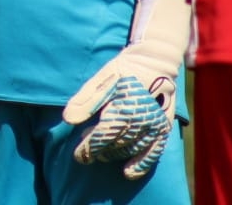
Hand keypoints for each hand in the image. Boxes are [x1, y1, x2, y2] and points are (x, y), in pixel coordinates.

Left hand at [63, 0, 191, 179]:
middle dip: (99, 150)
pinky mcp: (163, 127)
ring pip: (130, 149)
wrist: (155, 60)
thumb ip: (85, 100)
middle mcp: (141, 118)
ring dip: (115, 154)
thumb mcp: (101, 79)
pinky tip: (128, 172)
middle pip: (115, 144)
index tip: (78, 155)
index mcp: (123, 106)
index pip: (101, 137)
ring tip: (103, 154)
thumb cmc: (124, 69)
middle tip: (86, 152)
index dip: (88, 149)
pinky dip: (141, 163)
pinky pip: (154, 151)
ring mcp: (154, 124)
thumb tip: (68, 120)